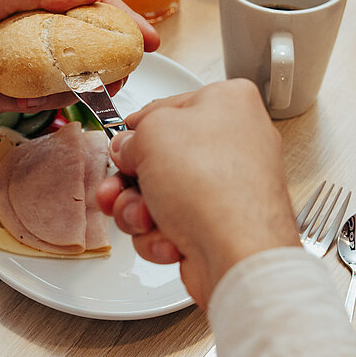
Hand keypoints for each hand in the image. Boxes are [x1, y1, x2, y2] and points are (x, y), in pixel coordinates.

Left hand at [0, 0, 159, 113]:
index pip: (91, 9)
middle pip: (89, 51)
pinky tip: (2, 96)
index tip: (150, 39)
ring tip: (63, 90)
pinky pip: (36, 106)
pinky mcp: (9, 97)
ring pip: (67, 83)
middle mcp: (35, 35)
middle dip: (109, 66)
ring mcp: (24, 68)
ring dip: (69, 90)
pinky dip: (27, 104)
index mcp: (35, 3)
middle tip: (121, 77)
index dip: (124, 22)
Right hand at [95, 81, 299, 305]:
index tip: (120, 146)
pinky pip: (175, 223)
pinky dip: (162, 234)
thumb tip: (127, 149)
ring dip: (140, 212)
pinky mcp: (222, 224)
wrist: (238, 253)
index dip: (136, 131)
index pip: (166, 108)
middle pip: (160, 158)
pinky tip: (170, 239)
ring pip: (161, 195)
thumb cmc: (210, 186)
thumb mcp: (152, 135)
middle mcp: (235, 142)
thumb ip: (132, 136)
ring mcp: (229, 186)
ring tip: (145, 220)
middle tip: (117, 191)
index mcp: (229, 103)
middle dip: (130, 183)